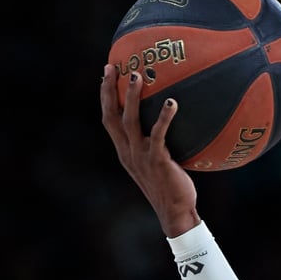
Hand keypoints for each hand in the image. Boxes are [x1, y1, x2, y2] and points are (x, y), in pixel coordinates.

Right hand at [99, 63, 199, 236]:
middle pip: (111, 116)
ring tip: (137, 75)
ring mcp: (140, 156)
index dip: (105, 97)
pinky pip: (159, 134)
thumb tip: (169, 123)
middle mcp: (128, 152)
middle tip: (112, 66)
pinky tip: (172, 102)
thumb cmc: (171, 186)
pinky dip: (164, 117)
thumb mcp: (157, 163)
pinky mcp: (157, 161)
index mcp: (124, 151)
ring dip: (132, 97)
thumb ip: (156, 144)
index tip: (105, 74)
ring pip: (130, 121)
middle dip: (109, 90)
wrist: (175, 213)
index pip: (108, 120)